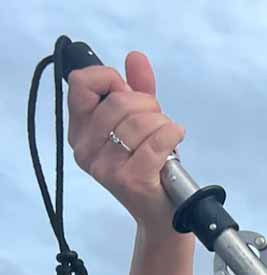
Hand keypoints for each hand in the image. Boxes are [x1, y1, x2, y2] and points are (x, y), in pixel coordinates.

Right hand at [67, 51, 185, 230]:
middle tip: (158, 120)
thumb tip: (135, 57)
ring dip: (163, 123)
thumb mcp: (140, 124)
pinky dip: (172, 135)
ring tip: (167, 136)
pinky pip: (156, 142)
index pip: (81, 83)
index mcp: (79, 131)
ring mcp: (105, 167)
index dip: (110, 79)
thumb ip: (136, 89)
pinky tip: (176, 138)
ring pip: (140, 122)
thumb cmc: (151, 168)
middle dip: (148, 104)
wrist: (164, 215)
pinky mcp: (130, 180)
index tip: (128, 92)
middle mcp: (84, 149)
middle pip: (118, 101)